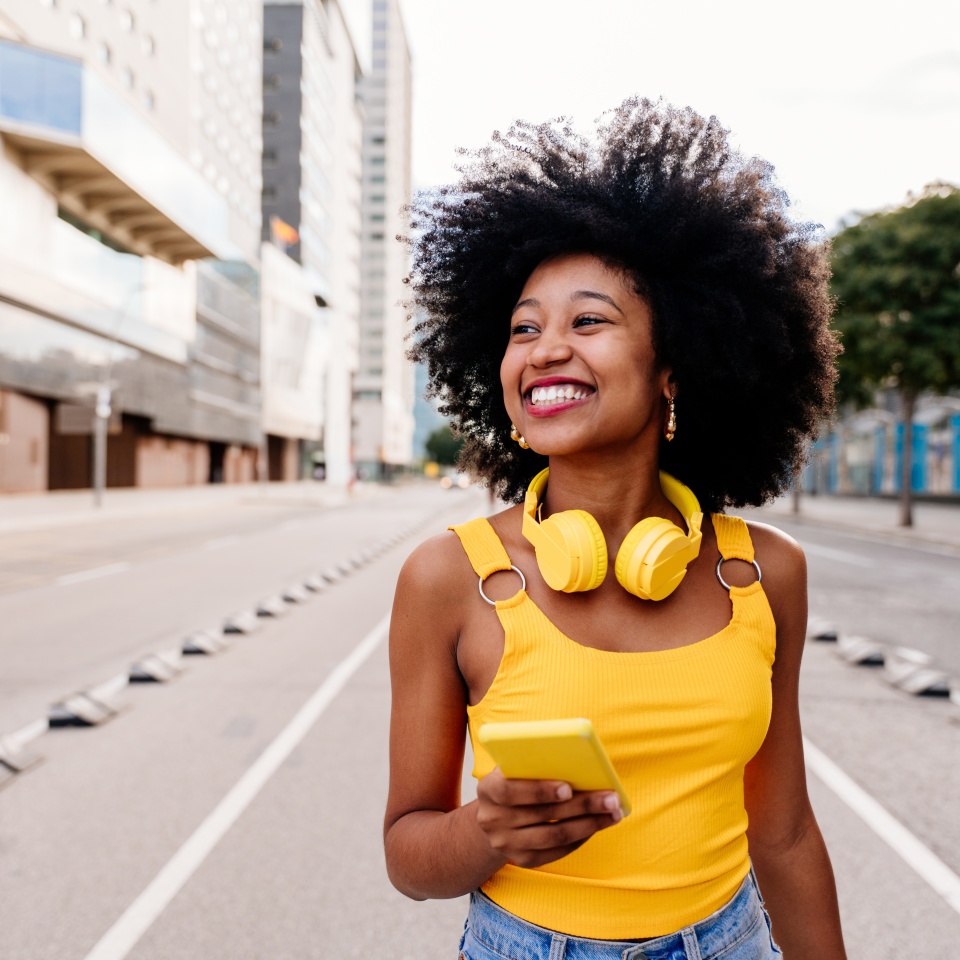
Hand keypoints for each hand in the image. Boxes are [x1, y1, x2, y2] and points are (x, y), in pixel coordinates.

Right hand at [475, 768, 622, 868]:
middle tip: (611, 798)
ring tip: (613, 813)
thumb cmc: (513, 782)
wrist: (493, 817)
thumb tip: (576, 760)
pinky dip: (581, 838)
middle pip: (543, 814)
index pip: (510, 791)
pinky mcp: (522, 860)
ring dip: (589, 824)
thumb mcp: (513, 768)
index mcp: (487, 789)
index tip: (568, 788)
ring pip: (554, 836)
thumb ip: (532, 763)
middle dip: (582, 805)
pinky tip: (597, 825)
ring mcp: (506, 843)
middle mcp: (492, 820)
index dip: (539, 790)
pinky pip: (557, 851)